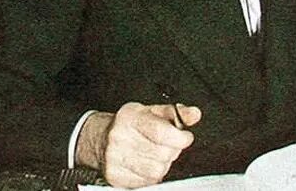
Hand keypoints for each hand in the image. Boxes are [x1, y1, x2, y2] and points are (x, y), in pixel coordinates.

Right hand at [76, 101, 201, 187]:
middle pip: (161, 154)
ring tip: (157, 154)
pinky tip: (146, 164)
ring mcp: (115, 159)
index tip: (186, 137)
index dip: (179, 138)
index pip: (161, 132)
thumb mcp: (152, 111)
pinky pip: (146, 183)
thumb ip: (176, 113)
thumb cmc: (131, 123)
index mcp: (130, 117)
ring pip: (156, 171)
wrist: (101, 138)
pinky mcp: (114, 177)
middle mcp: (120, 137)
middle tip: (168, 145)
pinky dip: (151, 176)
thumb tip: (195, 114)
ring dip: (163, 164)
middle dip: (172, 151)